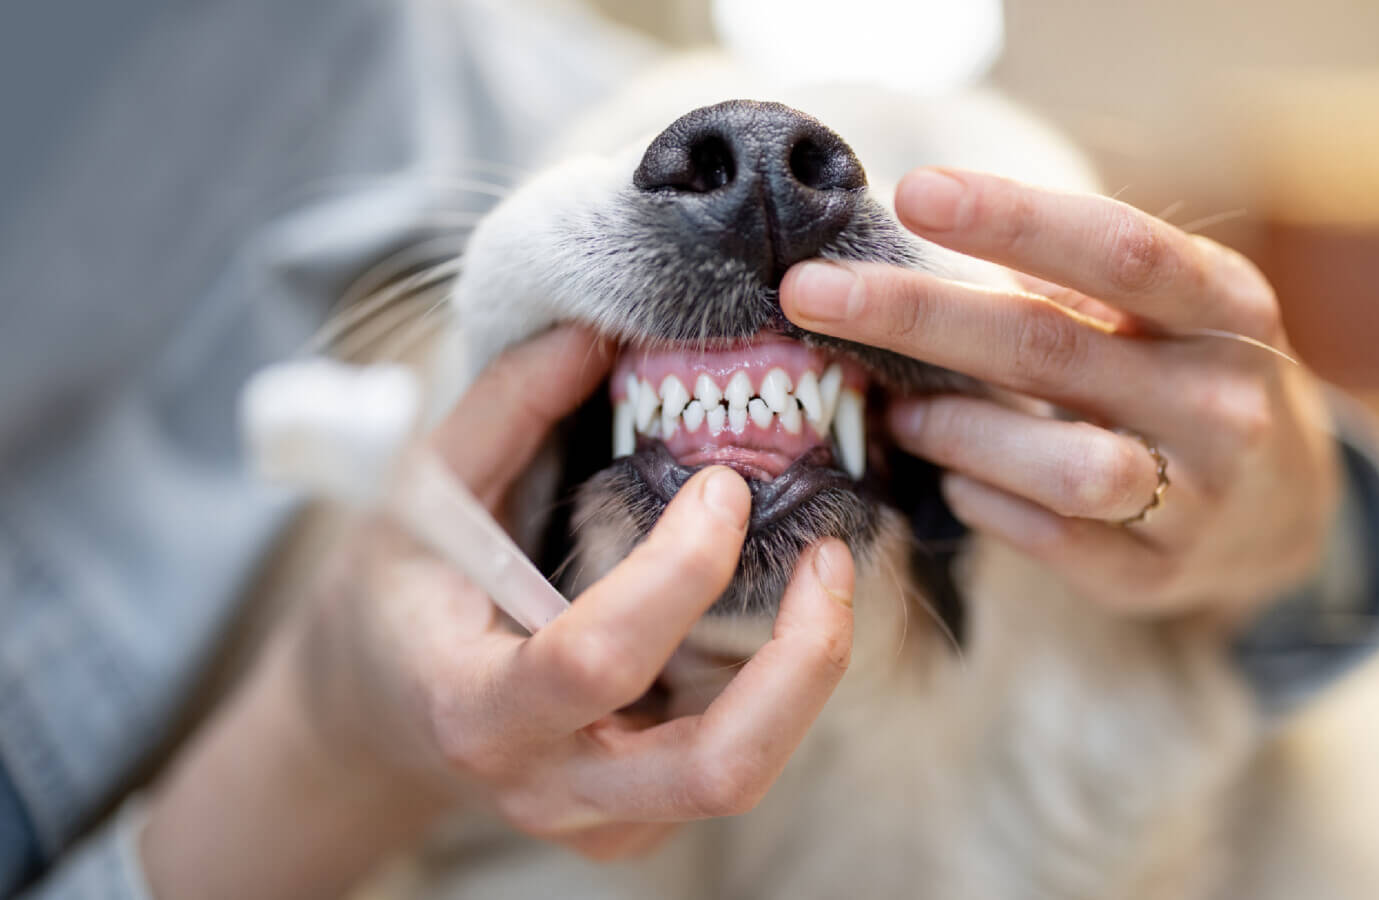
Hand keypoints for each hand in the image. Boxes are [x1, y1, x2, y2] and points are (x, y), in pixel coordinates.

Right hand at [144, 326, 854, 898]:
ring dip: (807, 674)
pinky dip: (776, 688)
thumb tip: (596, 331)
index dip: (678, 571)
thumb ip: (506, 410)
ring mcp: (603, 820)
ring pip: (745, 775)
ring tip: (825, 574)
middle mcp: (549, 785)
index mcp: (476, 708)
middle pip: (716, 769)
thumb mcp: (421, 494)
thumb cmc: (399, 597)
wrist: (379, 716)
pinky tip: (772, 614)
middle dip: (802, 661)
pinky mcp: (641, 823)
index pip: (594, 660)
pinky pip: (733, 765)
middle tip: (830, 557)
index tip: (722, 484)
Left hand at [781, 168, 1339, 622]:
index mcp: (1227, 307)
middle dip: (916, 316)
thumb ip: (1067, 281)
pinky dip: (981, 502)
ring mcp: (1199, 498)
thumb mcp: (1162, 312)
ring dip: (953, 431)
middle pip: (1050, 349)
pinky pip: (1048, 539)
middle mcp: (1224, 400)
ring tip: (897, 411)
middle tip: (810, 294)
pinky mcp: (1156, 574)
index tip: (912, 193)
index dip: (1014, 218)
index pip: (1118, 251)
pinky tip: (953, 479)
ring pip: (1058, 464)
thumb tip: (916, 238)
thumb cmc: (1183, 376)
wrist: (1284, 509)